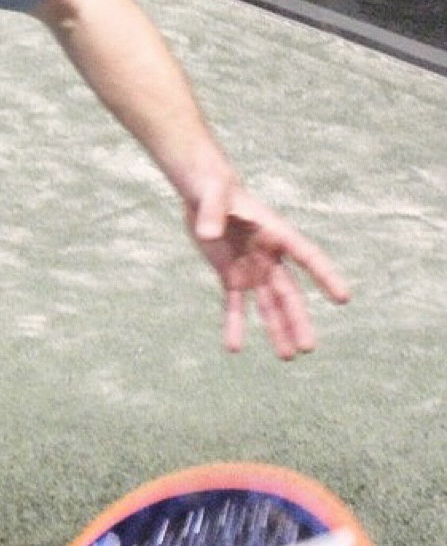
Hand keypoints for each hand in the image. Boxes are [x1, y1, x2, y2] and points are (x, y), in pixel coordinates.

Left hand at [186, 183, 350, 358]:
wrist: (202, 193)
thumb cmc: (213, 187)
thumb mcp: (212, 195)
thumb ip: (212, 214)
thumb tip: (207, 235)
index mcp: (275, 233)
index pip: (307, 256)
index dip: (325, 276)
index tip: (344, 298)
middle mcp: (269, 256)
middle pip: (289, 293)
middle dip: (297, 320)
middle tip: (308, 348)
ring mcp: (253, 268)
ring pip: (269, 304)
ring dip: (276, 329)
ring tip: (287, 357)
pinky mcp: (231, 275)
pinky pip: (235, 304)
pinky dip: (235, 324)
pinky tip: (234, 347)